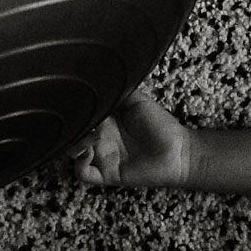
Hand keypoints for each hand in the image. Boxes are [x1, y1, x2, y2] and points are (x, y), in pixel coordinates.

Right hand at [70, 88, 191, 188]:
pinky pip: (83, 173)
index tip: (78, 103)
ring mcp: (103, 156)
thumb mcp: (138, 101)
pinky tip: (90, 151)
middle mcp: (101, 138)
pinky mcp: (107, 173)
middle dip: (72, 128)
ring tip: (89, 136)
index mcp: (107, 121)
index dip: (77, 110)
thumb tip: (103, 76)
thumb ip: (119, 91)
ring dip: (74, 144)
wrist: (179, 151)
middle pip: (73, 134)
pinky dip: (80, 163)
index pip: (82, 115)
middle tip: (81, 121)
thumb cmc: (162, 126)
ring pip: (73, 153)